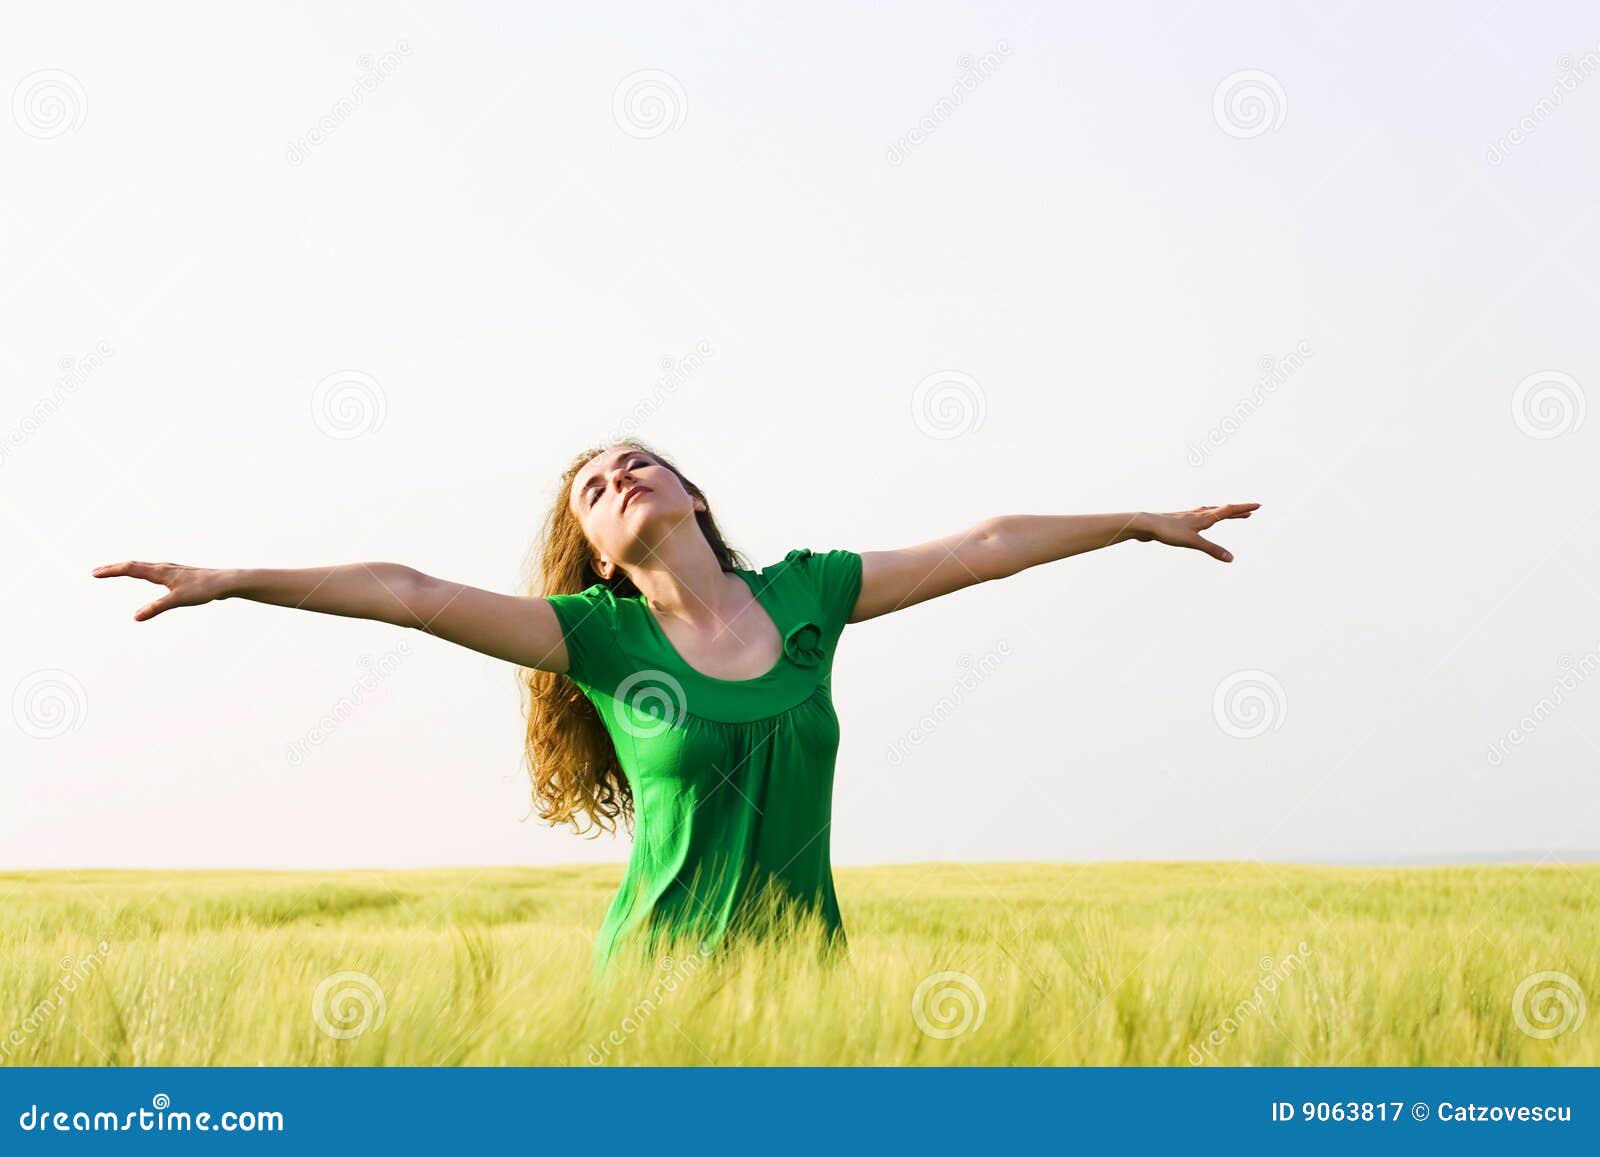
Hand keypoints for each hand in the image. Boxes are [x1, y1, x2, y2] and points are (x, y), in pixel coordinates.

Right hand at [91, 560, 233, 620]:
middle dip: (114, 568)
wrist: (225, 581)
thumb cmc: (203, 589)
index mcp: (160, 572)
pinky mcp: (178, 574)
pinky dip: (142, 570)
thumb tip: (136, 617)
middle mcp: (163, 567)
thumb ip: (156, 608)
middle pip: (133, 565)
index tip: (95, 573)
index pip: (130, 569)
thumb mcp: (178, 600)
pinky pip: (153, 570)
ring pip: (144, 566)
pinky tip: (148, 574)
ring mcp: (171, 569)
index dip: (111, 571)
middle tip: (96, 571)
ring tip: (115, 570)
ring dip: (127, 567)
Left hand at [1125, 503, 1259, 562]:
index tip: (1258, 505)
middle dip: (1237, 512)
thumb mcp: (1193, 542)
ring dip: (1222, 512)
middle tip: (1250, 511)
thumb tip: (1231, 559)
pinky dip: (1206, 516)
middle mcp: (1198, 514)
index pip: (1229, 510)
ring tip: (1228, 512)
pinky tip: (1199, 519)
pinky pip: (1198, 517)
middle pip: (1222, 511)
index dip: (1244, 508)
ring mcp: (1188, 517)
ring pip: (1210, 512)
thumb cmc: (1168, 531)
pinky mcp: (1179, 521)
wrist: (1145, 524)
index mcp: (1204, 517)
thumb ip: (1212, 550)